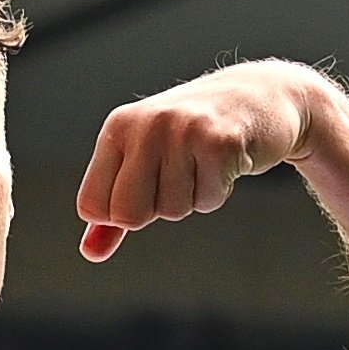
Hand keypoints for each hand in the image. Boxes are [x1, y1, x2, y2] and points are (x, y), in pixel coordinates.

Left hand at [75, 61, 333, 260]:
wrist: (258, 96)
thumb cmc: (192, 135)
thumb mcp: (143, 162)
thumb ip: (114, 206)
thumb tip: (90, 252)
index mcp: (119, 128)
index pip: (92, 205)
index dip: (119, 215)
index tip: (144, 187)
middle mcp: (146, 125)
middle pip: (127, 215)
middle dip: (154, 210)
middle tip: (175, 178)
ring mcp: (184, 131)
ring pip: (172, 210)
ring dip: (191, 198)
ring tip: (202, 163)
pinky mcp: (221, 143)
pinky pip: (207, 201)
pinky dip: (217, 192)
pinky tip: (224, 163)